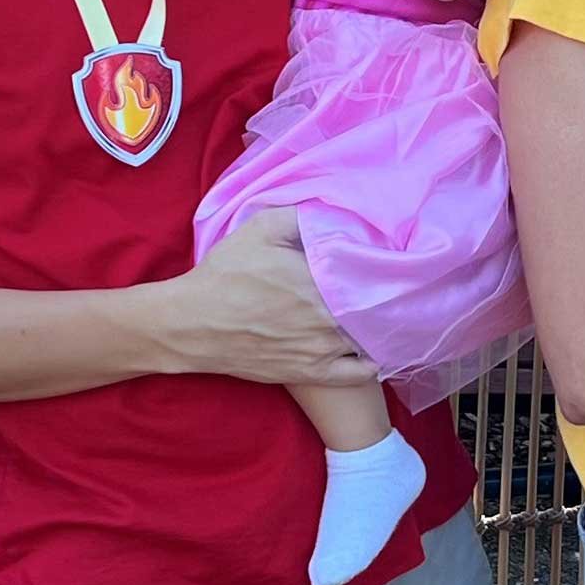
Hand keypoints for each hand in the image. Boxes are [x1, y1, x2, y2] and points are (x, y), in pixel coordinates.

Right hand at [161, 209, 375, 386]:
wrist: (191, 324)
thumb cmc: (225, 274)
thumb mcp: (260, 229)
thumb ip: (301, 216)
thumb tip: (334, 212)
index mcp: (321, 281)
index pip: (374, 278)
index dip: (385, 270)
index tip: (389, 261)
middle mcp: (328, 319)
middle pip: (378, 310)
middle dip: (388, 298)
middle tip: (393, 286)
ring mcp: (321, 350)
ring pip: (372, 340)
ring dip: (381, 327)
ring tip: (384, 313)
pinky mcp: (311, 373)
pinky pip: (359, 373)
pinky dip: (373, 361)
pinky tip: (374, 347)